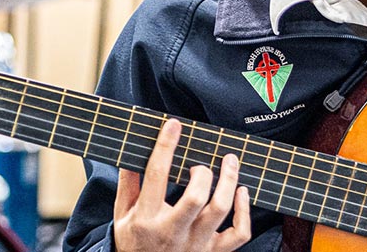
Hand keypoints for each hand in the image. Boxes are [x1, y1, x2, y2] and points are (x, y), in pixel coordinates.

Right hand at [111, 119, 250, 251]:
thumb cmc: (133, 243)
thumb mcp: (122, 215)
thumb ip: (128, 184)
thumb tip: (131, 153)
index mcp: (146, 219)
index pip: (157, 176)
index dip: (166, 147)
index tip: (173, 126)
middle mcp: (173, 232)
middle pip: (196, 197)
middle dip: (204, 173)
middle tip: (202, 164)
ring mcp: (196, 245)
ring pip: (220, 211)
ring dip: (229, 182)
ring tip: (230, 162)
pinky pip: (239, 233)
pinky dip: (245, 211)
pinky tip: (242, 193)